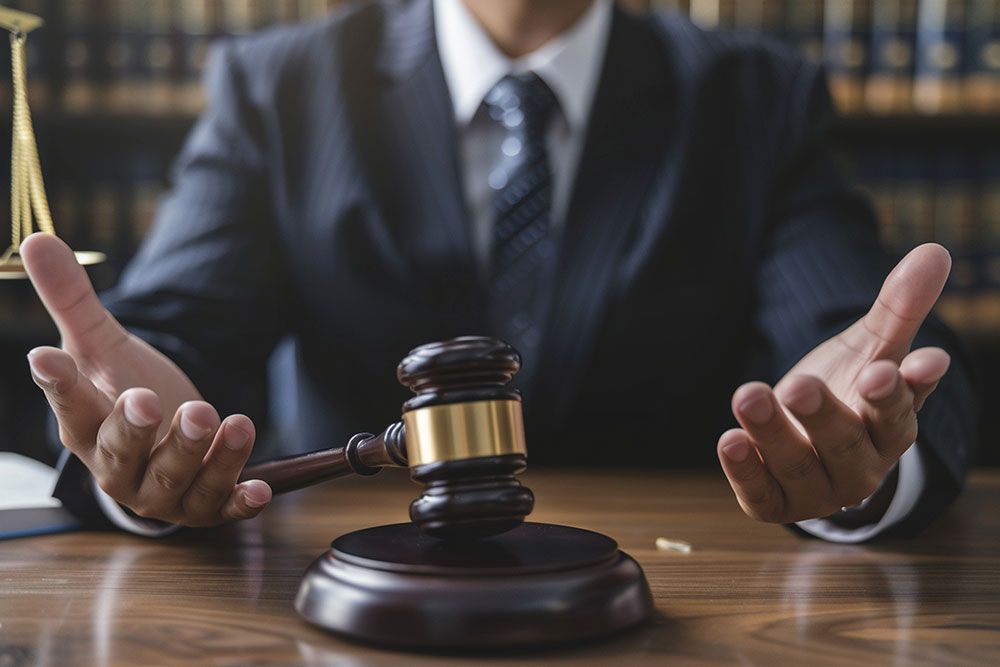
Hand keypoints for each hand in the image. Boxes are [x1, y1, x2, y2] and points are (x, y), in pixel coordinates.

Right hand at [21, 232, 270, 525]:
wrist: (162, 444)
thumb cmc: (125, 391)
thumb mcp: (101, 343)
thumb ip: (73, 298)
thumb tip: (35, 238)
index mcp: (86, 428)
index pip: (68, 406)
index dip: (58, 385)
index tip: (46, 356)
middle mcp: (119, 468)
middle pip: (122, 453)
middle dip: (136, 429)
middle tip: (148, 398)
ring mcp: (162, 493)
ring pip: (178, 481)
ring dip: (203, 455)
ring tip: (225, 418)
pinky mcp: (205, 505)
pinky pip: (221, 508)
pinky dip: (239, 500)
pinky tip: (261, 488)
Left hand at [718, 244, 951, 523]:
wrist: (805, 435)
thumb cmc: (846, 387)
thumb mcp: (870, 345)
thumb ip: (899, 307)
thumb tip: (935, 250)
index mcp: (892, 427)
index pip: (899, 413)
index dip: (896, 393)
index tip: (888, 370)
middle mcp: (862, 466)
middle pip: (846, 443)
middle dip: (823, 416)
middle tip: (799, 385)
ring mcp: (818, 489)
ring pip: (799, 467)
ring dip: (773, 434)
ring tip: (749, 396)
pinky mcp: (777, 502)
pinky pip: (762, 495)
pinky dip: (745, 472)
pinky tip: (729, 440)